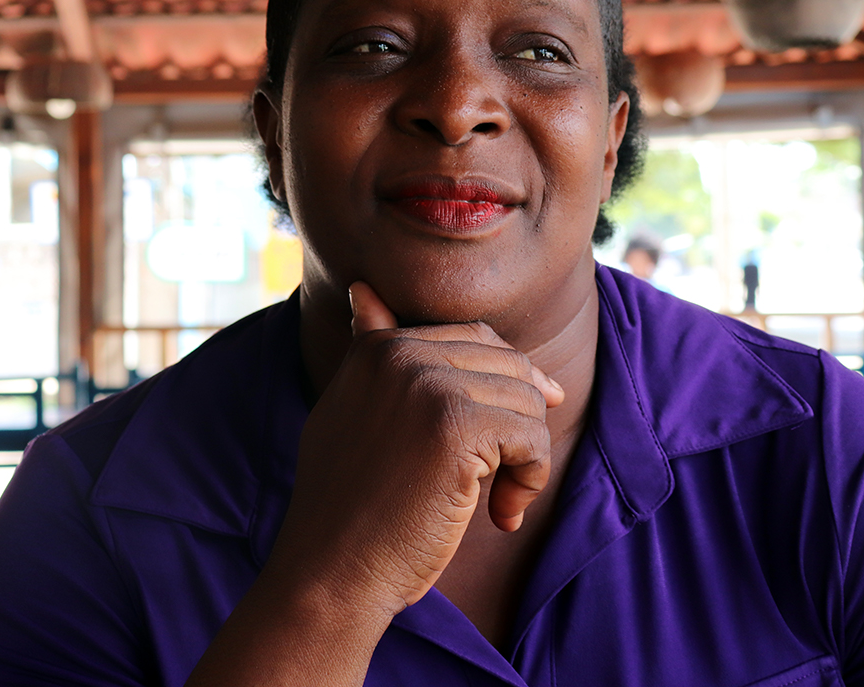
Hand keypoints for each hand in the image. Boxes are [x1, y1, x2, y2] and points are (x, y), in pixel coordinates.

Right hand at [262, 281, 564, 618]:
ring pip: (527, 401)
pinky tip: (502, 517)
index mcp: (379, 348)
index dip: (505, 387)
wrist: (330, 574)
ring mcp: (428, 386)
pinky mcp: (456, 426)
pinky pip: (533, 438)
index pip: (477, 339)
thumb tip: (366, 290)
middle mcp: (401, 354)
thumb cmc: (347, 508)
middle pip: (508, 364)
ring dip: (526, 459)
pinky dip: (531, 481)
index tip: (507, 441)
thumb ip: (369, 353)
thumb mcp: (349, 413)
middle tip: (506, 480)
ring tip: (498, 502)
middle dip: (520, 421)